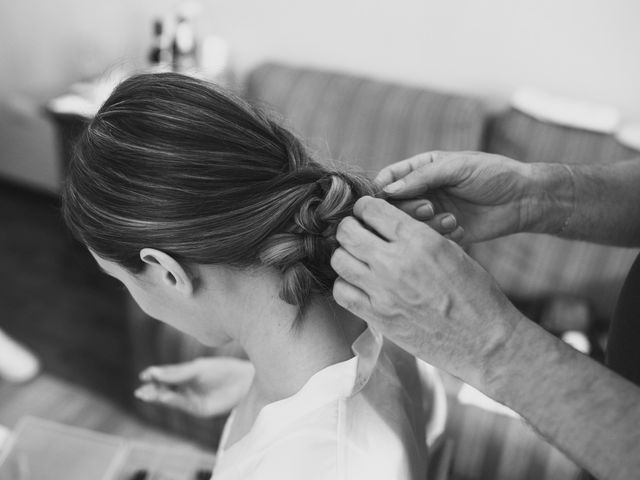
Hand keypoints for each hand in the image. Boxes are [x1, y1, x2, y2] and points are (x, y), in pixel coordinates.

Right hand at [135, 357, 253, 416]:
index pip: (166, 374)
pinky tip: (164, 397)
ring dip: (158, 396)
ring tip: (148, 394)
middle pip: (165, 388)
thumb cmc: (221, 369)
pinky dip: (172, 401)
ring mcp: (191, 398)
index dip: (154, 375)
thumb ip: (177, 372)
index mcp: (186, 372)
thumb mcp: (197, 368)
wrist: (243, 382)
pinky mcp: (198, 409)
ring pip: (171, 398)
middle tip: (141, 391)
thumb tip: (154, 373)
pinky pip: (181, 405)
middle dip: (152, 389)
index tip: (144, 375)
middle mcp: (186, 385)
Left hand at [331, 197, 523, 387]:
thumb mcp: (452, 251)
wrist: (484, 341)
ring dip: (345, 255)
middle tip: (357, 233)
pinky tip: (358, 284)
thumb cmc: (475, 294)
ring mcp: (382, 292)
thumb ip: (417, 235)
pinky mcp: (377, 317)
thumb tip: (388, 224)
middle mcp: (396, 263)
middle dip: (350, 227)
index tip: (366, 212)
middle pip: (348, 232)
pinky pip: (342, 292)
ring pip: (339, 260)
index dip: (365, 207)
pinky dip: (345, 284)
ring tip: (357, 258)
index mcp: (419, 240)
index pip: (372, 209)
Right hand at [375, 151, 539, 242]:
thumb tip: (388, 189)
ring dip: (427, 225)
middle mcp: (423, 192)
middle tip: (429, 209)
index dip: (381, 191)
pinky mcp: (445, 232)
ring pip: (410, 226)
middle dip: (408, 210)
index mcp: (422, 169)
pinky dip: (442, 236)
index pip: (388, 179)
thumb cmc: (493, 174)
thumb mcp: (457, 167)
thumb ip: (422, 177)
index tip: (384, 201)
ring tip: (451, 220)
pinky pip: (429, 239)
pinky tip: (461, 229)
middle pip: (394, 206)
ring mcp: (433, 213)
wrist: (524, 199)